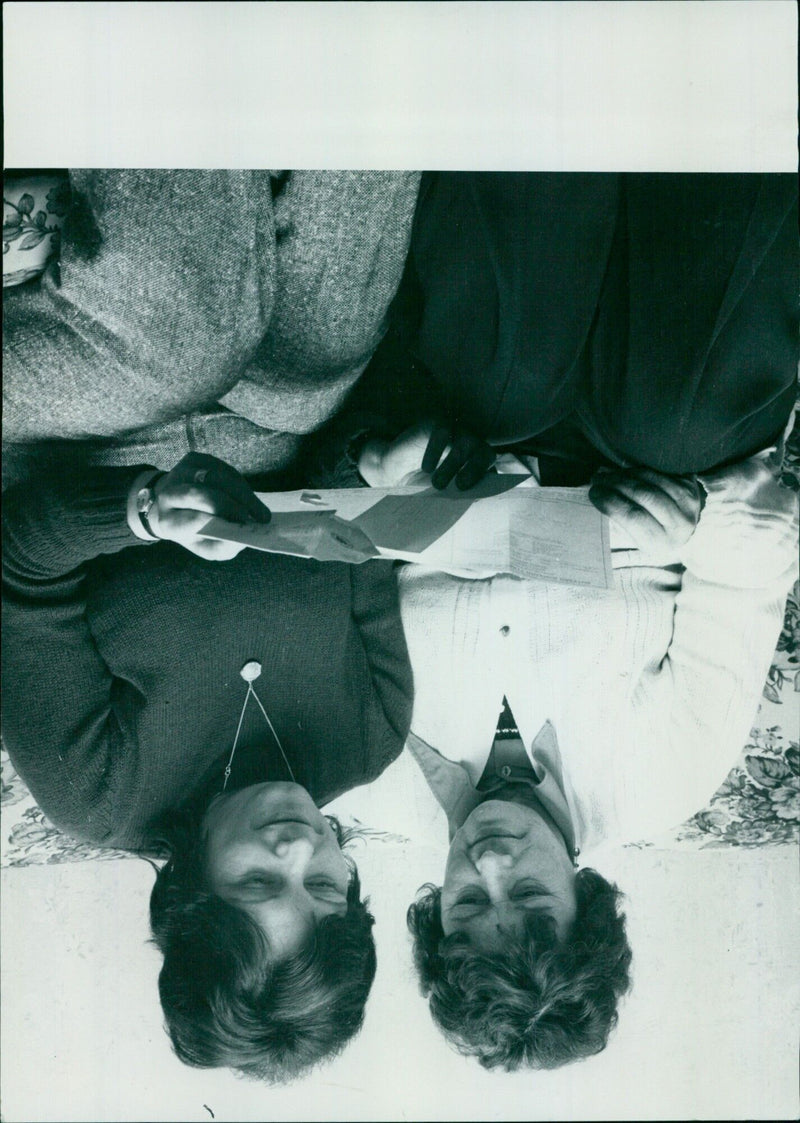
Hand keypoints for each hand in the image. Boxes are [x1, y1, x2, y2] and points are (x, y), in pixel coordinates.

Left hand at [146, 452, 270, 560]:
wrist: (173, 505)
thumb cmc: (193, 530)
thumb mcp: (205, 546)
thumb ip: (222, 548)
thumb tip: (242, 539)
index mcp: (167, 521)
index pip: (193, 519)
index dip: (222, 521)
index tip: (244, 526)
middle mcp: (168, 494)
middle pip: (203, 495)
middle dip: (234, 506)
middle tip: (257, 518)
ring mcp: (180, 472)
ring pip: (218, 478)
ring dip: (243, 494)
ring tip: (257, 509)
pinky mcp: (193, 459)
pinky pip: (223, 469)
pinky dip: (239, 483)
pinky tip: (246, 496)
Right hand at [359, 420, 495, 489]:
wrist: (393, 476)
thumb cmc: (421, 490)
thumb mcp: (442, 498)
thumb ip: (459, 500)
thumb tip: (473, 512)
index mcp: (477, 466)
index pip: (493, 471)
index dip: (493, 483)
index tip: (480, 498)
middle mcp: (471, 448)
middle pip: (485, 452)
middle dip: (476, 470)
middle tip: (461, 486)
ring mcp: (456, 433)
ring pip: (467, 441)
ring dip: (454, 464)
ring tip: (438, 484)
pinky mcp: (438, 424)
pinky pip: (444, 431)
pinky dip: (436, 450)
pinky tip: (427, 467)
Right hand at [588, 467, 702, 561]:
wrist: (686, 533)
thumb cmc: (650, 537)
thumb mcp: (635, 540)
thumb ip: (619, 523)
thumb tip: (597, 497)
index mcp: (661, 543)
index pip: (633, 516)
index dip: (611, 501)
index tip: (593, 492)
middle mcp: (679, 524)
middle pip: (644, 495)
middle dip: (616, 483)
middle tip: (597, 479)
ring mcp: (688, 503)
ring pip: (652, 480)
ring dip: (625, 474)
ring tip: (608, 474)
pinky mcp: (691, 487)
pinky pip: (661, 472)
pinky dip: (640, 470)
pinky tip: (626, 472)